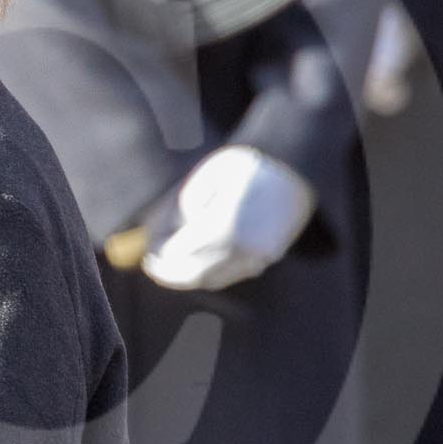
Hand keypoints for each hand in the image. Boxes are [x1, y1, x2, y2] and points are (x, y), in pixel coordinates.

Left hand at [141, 146, 314, 291]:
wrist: (295, 164)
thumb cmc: (247, 163)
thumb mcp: (205, 177)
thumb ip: (181, 207)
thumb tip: (162, 232)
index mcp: (220, 228)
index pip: (177, 253)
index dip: (158, 254)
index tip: (147, 250)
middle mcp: (240, 250)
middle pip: (193, 275)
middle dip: (169, 273)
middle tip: (153, 265)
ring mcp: (258, 257)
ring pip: (215, 279)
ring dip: (190, 277)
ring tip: (173, 267)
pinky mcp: (270, 256)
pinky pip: (235, 274)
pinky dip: (214, 274)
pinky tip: (202, 264)